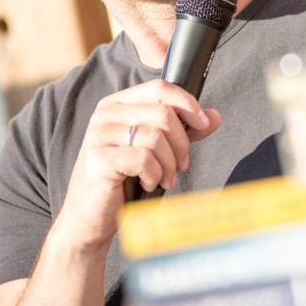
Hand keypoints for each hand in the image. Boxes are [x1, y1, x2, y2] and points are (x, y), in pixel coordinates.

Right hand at [51, 79, 221, 254]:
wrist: (91, 217)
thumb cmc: (124, 181)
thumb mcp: (157, 151)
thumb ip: (183, 131)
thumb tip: (213, 116)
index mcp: (118, 104)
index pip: (159, 87)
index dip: (186, 102)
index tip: (203, 123)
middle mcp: (106, 114)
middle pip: (162, 112)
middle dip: (181, 141)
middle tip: (182, 164)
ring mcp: (99, 135)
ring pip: (155, 136)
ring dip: (169, 163)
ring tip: (165, 178)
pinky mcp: (99, 159)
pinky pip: (144, 158)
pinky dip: (154, 174)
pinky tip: (148, 183)